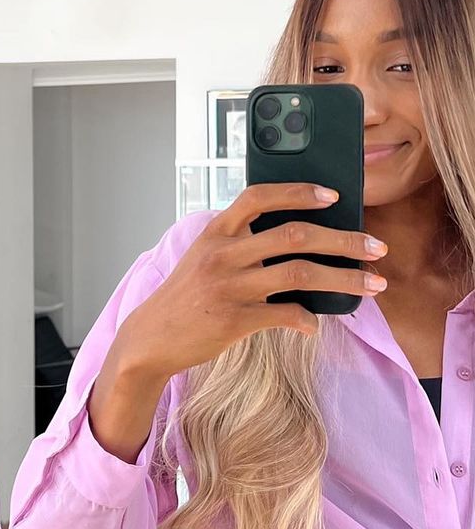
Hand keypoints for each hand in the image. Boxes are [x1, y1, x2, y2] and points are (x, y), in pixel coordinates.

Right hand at [111, 181, 388, 383]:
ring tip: (372, 285)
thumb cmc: (186, 296)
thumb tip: (297, 241)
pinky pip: (286, 314)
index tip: (333, 196)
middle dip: (344, 239)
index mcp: (216, 231)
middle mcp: (223, 253)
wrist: (151, 336)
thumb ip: (241, 244)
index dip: (298, 192)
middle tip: (376, 247)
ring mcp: (229, 286)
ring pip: (301, 273)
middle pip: (295, 234)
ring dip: (344, 278)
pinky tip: (315, 324)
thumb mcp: (205, 258)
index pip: (259, 197)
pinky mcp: (234, 319)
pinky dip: (308, 319)